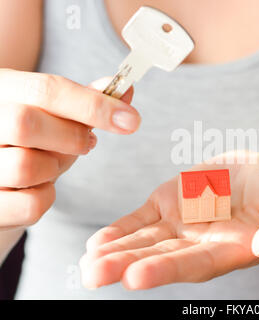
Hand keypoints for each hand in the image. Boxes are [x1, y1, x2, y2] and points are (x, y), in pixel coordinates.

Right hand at [0, 69, 139, 230]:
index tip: (130, 119)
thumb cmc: (28, 143)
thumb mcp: (55, 116)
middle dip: (71, 137)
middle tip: (86, 142)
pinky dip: (46, 198)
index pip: (46, 90)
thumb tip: (127, 89)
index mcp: (0, 90)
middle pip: (25, 124)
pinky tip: (39, 187)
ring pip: (26, 166)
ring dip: (55, 167)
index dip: (93, 105)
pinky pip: (29, 205)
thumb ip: (87, 102)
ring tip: (51, 162)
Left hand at [80, 151, 258, 289]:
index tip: (136, 277)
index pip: (196, 264)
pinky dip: (120, 230)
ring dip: (115, 251)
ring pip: (145, 241)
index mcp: (232, 249)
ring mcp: (183, 224)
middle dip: (127, 266)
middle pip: (162, 257)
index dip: (167, 269)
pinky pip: (141, 220)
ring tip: (87, 262)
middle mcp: (202, 243)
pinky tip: (96, 242)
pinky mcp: (171, 203)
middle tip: (94, 275)